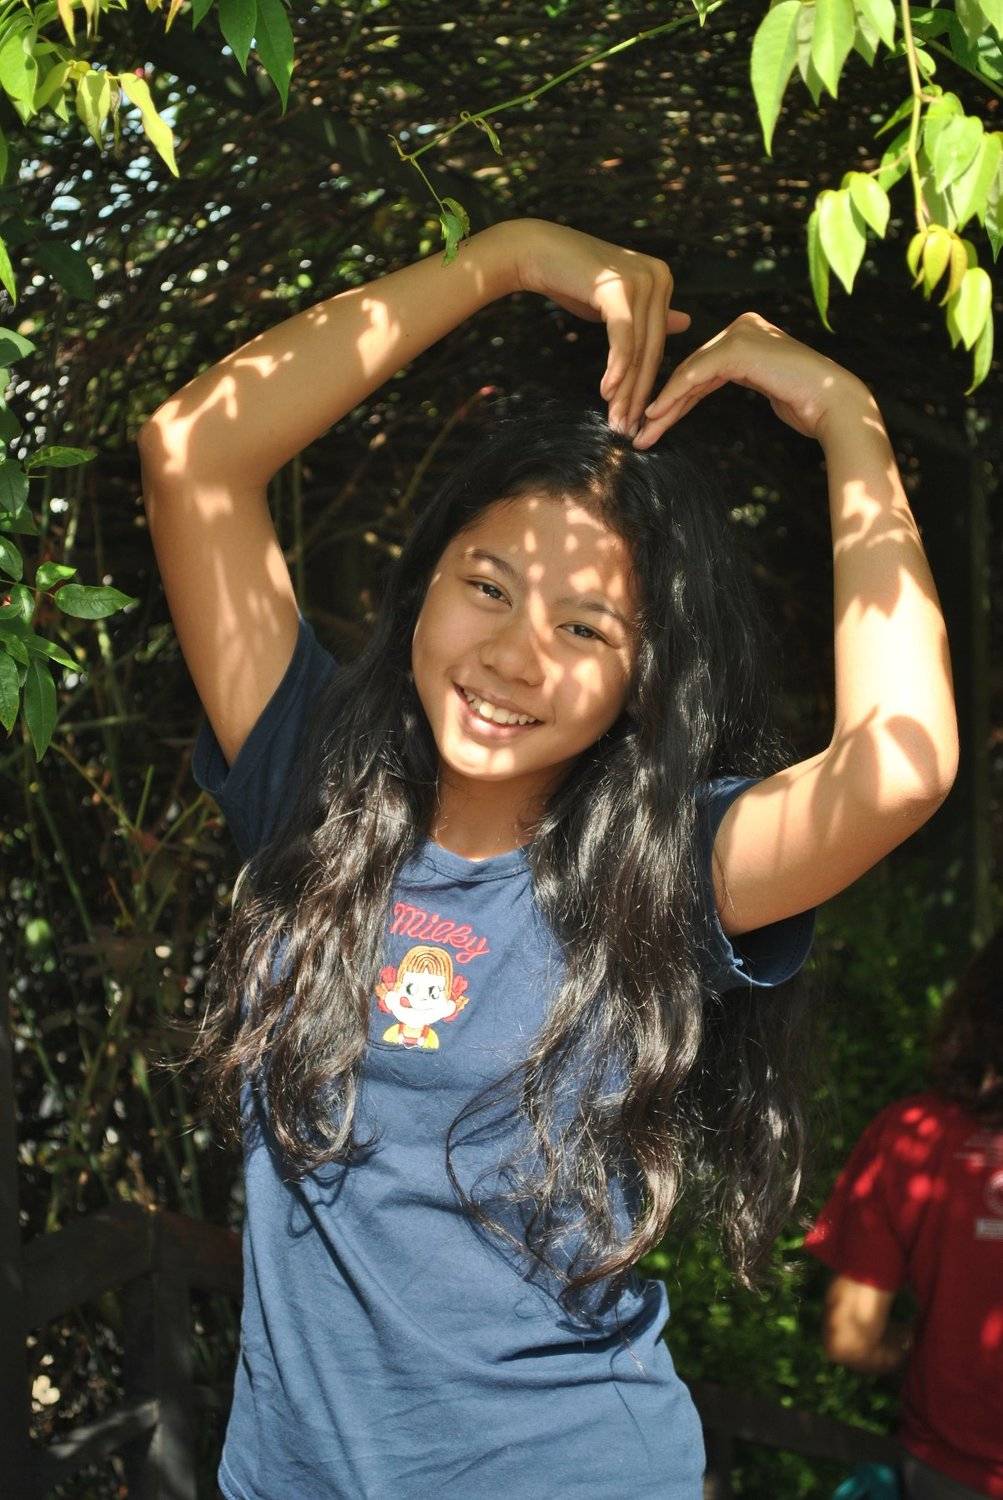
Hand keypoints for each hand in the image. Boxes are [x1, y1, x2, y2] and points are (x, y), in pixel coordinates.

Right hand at [511, 219, 690, 436]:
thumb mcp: (616, 302)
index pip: (655, 344)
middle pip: (650, 349)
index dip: (646, 384)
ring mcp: (642, 280)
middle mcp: (659, 277)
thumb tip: (684, 323)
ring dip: (626, 390)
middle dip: (637, 394)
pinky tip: (607, 392)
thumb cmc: (572, 279)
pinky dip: (616, 368)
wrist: (536, 252)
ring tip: (616, 420)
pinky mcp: (618, 287)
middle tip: (628, 428)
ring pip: (637, 349)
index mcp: (662, 281)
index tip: (636, 417)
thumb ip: (647, 317)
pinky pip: (622, 337)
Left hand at [631, 312, 867, 449]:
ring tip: (642, 434)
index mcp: (746, 333)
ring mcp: (741, 332)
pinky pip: (696, 374)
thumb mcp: (761, 385)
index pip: (699, 368)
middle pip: (690, 370)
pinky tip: (656, 415)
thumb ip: (732, 377)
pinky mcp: (739, 347)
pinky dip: (673, 396)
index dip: (674, 399)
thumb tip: (700, 388)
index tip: (652, 425)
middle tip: (638, 433)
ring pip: (689, 373)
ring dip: (662, 406)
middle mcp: (741, 326)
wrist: (833, 403)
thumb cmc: (805, 403)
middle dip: (663, 405)